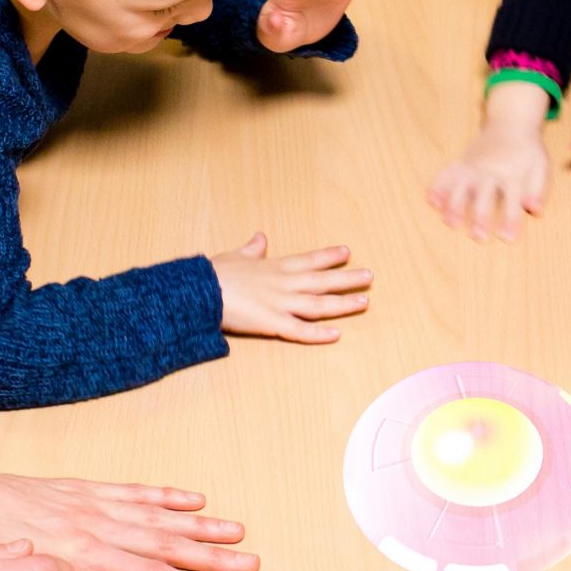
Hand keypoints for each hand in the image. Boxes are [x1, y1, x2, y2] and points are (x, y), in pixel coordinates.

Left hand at [0, 463, 257, 570]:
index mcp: (81, 555)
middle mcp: (95, 528)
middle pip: (165, 546)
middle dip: (211, 558)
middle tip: (251, 565)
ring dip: (199, 528)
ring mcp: (93, 506)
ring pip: (158, 519)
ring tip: (237, 533)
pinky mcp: (84, 490)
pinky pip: (133, 493)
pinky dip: (166, 497)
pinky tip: (194, 502)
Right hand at [211, 232, 371, 342]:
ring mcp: (280, 304)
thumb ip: (252, 249)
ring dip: (343, 303)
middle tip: (370, 276)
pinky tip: (336, 334)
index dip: (329, 256)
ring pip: (319, 304)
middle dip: (348, 278)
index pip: (309, 260)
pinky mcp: (272, 324)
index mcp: (275, 267)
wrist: (200, 292)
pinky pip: (300, 331)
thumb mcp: (235, 256)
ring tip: (364, 301)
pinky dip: (319, 334)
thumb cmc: (214, 275)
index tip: (347, 252)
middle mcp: (284, 284)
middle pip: (322, 280)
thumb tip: (260, 237)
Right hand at [428, 87, 553, 240]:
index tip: (507, 239)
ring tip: (451, 223)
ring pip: (460, 187)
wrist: (510, 125)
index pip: (512, 201)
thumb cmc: (527, 152)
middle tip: (479, 237)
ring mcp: (472, 167)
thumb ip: (537, 190)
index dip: (510, 221)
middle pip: (483, 197)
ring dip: (454, 206)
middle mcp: (489, 171)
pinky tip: (432, 202)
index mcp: (511, 174)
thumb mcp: (540, 167)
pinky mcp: (461, 164)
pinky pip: (446, 174)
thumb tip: (535, 210)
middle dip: (480, 217)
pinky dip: (438, 187)